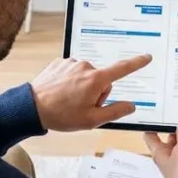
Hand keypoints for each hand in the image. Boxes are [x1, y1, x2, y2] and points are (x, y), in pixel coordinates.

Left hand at [31, 55, 152, 131]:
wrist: (31, 108)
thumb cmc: (61, 115)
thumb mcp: (92, 120)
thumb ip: (115, 112)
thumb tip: (131, 106)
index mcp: (95, 80)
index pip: (122, 69)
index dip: (136, 63)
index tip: (147, 57)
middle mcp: (85, 66)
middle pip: (102, 80)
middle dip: (96, 93)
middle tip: (82, 107)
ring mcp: (71, 63)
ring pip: (87, 76)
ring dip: (83, 87)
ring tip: (68, 101)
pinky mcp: (60, 62)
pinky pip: (73, 72)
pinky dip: (70, 82)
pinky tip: (61, 92)